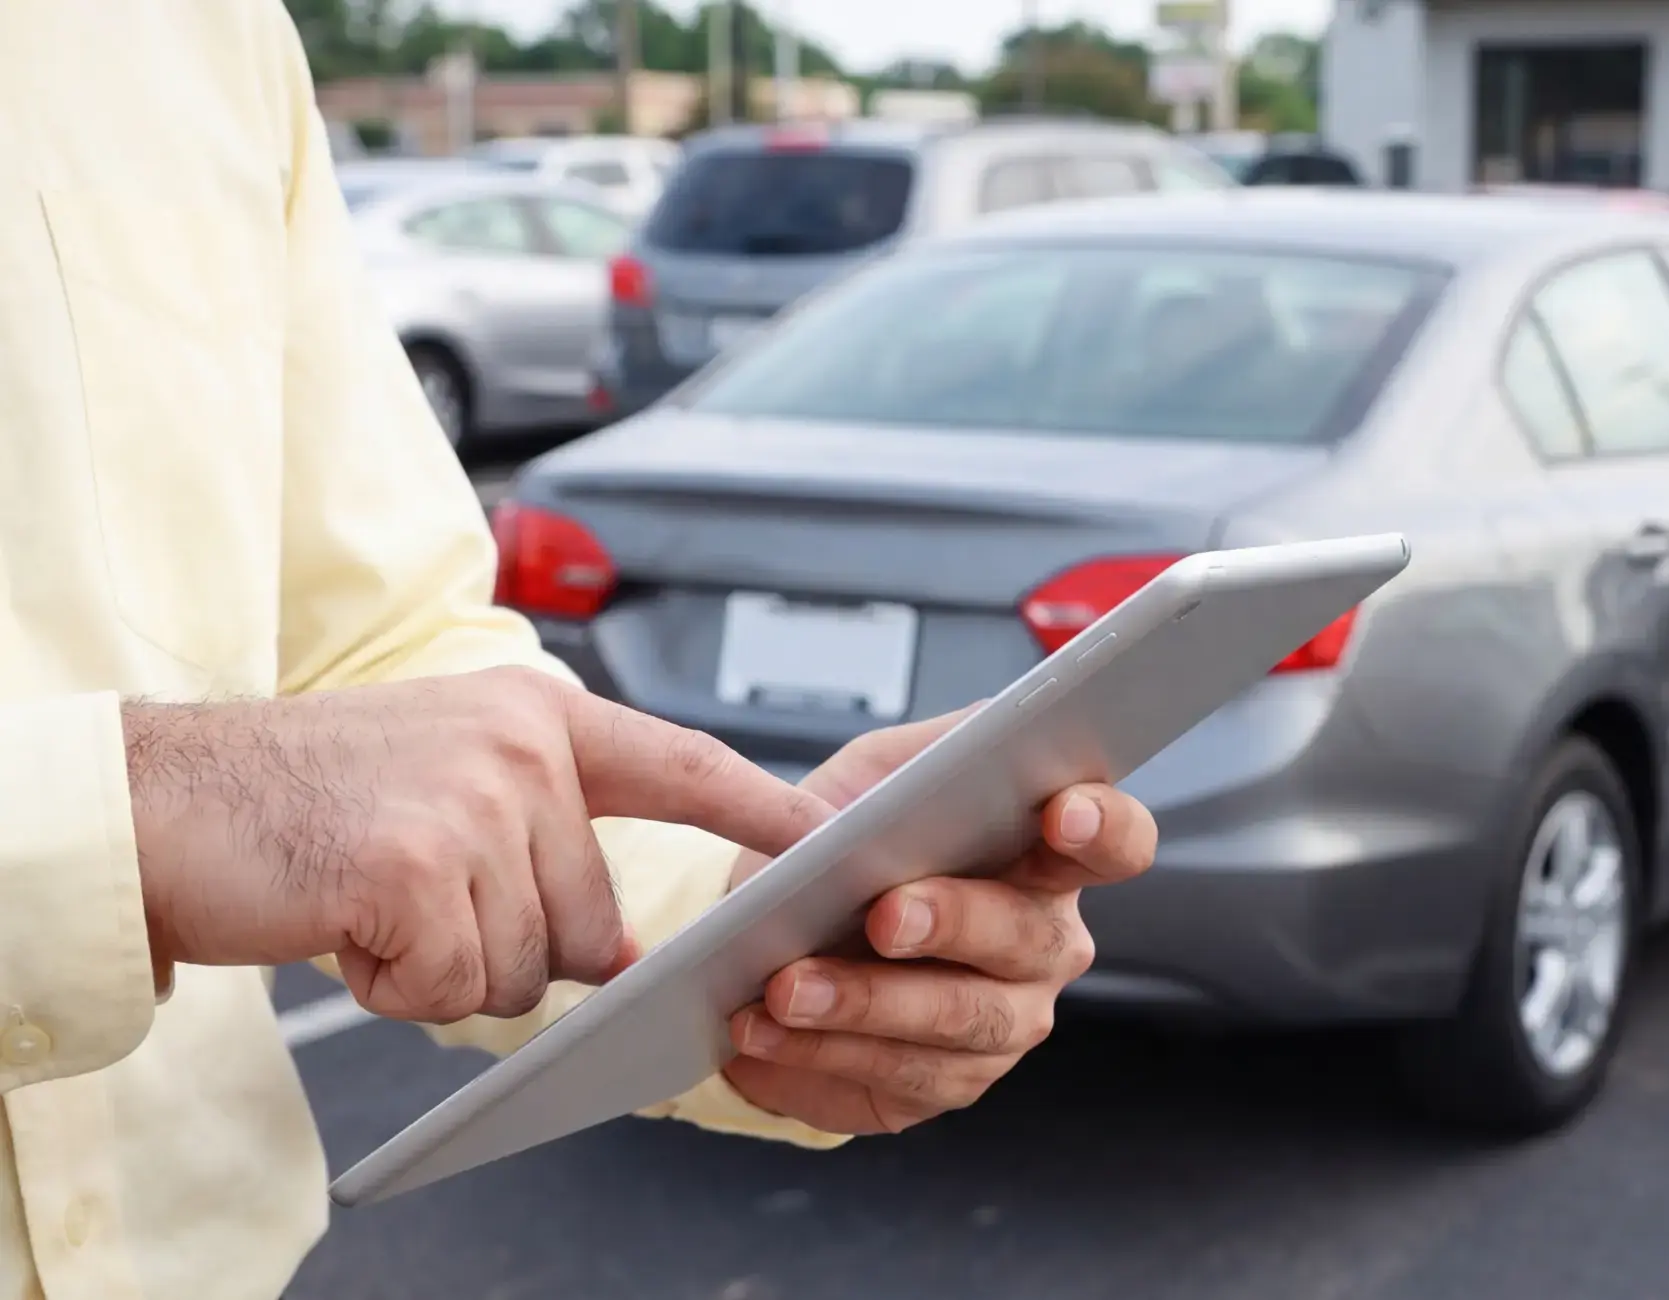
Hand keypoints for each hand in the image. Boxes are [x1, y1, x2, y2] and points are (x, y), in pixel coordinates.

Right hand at [125, 666, 828, 1022]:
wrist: (163, 802)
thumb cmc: (299, 799)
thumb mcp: (444, 786)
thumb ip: (546, 845)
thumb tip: (617, 952)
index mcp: (537, 715)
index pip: (683, 765)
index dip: (764, 809)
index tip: (835, 838)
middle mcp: (522, 747)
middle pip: (592, 922)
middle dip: (506, 945)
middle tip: (409, 894)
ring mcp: (473, 802)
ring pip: (525, 968)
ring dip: (442, 967)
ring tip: (370, 901)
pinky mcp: (416, 866)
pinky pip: (450, 988)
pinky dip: (392, 985)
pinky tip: (345, 925)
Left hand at [717, 705, 1157, 1134]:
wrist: (767, 946)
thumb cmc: (840, 849)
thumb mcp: (873, 777)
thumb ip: (926, 755)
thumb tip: (982, 731)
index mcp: (1044, 855)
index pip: (1115, 840)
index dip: (1102, 827)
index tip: (1059, 814)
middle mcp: (1045, 939)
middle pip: (1030, 934)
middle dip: (954, 920)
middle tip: (882, 915)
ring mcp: (1009, 1016)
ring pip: (963, 1015)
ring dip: (867, 1000)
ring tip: (787, 986)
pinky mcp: (954, 1080)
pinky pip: (904, 1072)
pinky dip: (827, 1048)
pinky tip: (768, 1028)